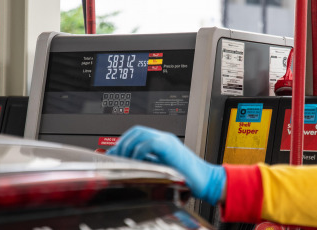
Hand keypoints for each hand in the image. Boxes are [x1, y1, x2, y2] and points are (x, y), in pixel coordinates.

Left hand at [107, 126, 225, 204]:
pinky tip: (137, 160)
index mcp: (161, 142)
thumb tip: (127, 164)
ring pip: (140, 133)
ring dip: (128, 146)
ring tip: (124, 159)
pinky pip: (150, 143)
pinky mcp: (170, 147)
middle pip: (136, 131)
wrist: (204, 181)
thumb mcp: (160, 168)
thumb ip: (146, 163)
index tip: (114, 154)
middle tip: (116, 156)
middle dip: (122, 142)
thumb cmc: (185, 178)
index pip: (137, 134)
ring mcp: (167, 141)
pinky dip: (139, 151)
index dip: (123, 142)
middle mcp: (163, 138)